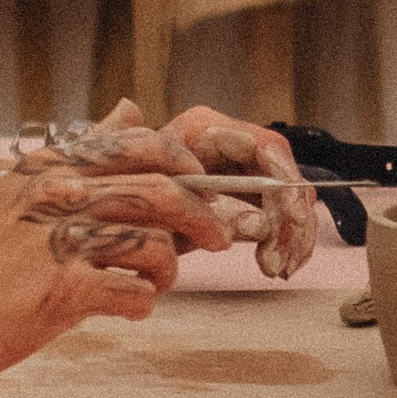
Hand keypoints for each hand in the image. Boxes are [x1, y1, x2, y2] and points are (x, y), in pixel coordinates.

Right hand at [0, 153, 233, 360]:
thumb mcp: (25, 188)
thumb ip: (82, 151)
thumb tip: (130, 107)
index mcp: (49, 167)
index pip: (137, 145)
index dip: (183, 163)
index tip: (199, 185)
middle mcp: (55, 195)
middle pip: (162, 193)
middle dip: (203, 218)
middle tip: (217, 238)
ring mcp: (60, 241)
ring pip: (155, 246)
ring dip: (167, 270)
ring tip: (155, 282)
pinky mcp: (64, 289)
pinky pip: (135, 293)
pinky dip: (140, 303)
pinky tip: (128, 307)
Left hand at [89, 94, 320, 279]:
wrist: (105, 214)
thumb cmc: (122, 201)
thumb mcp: (147, 201)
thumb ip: (191, 202)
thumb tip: (254, 221)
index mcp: (202, 131)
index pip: (264, 146)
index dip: (283, 180)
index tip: (291, 217)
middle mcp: (228, 143)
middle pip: (282, 174)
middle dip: (289, 217)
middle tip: (279, 255)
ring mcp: (239, 169)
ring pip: (288, 198)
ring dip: (290, 236)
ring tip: (274, 266)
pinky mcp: (245, 197)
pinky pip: (279, 216)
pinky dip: (283, 242)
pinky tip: (276, 266)